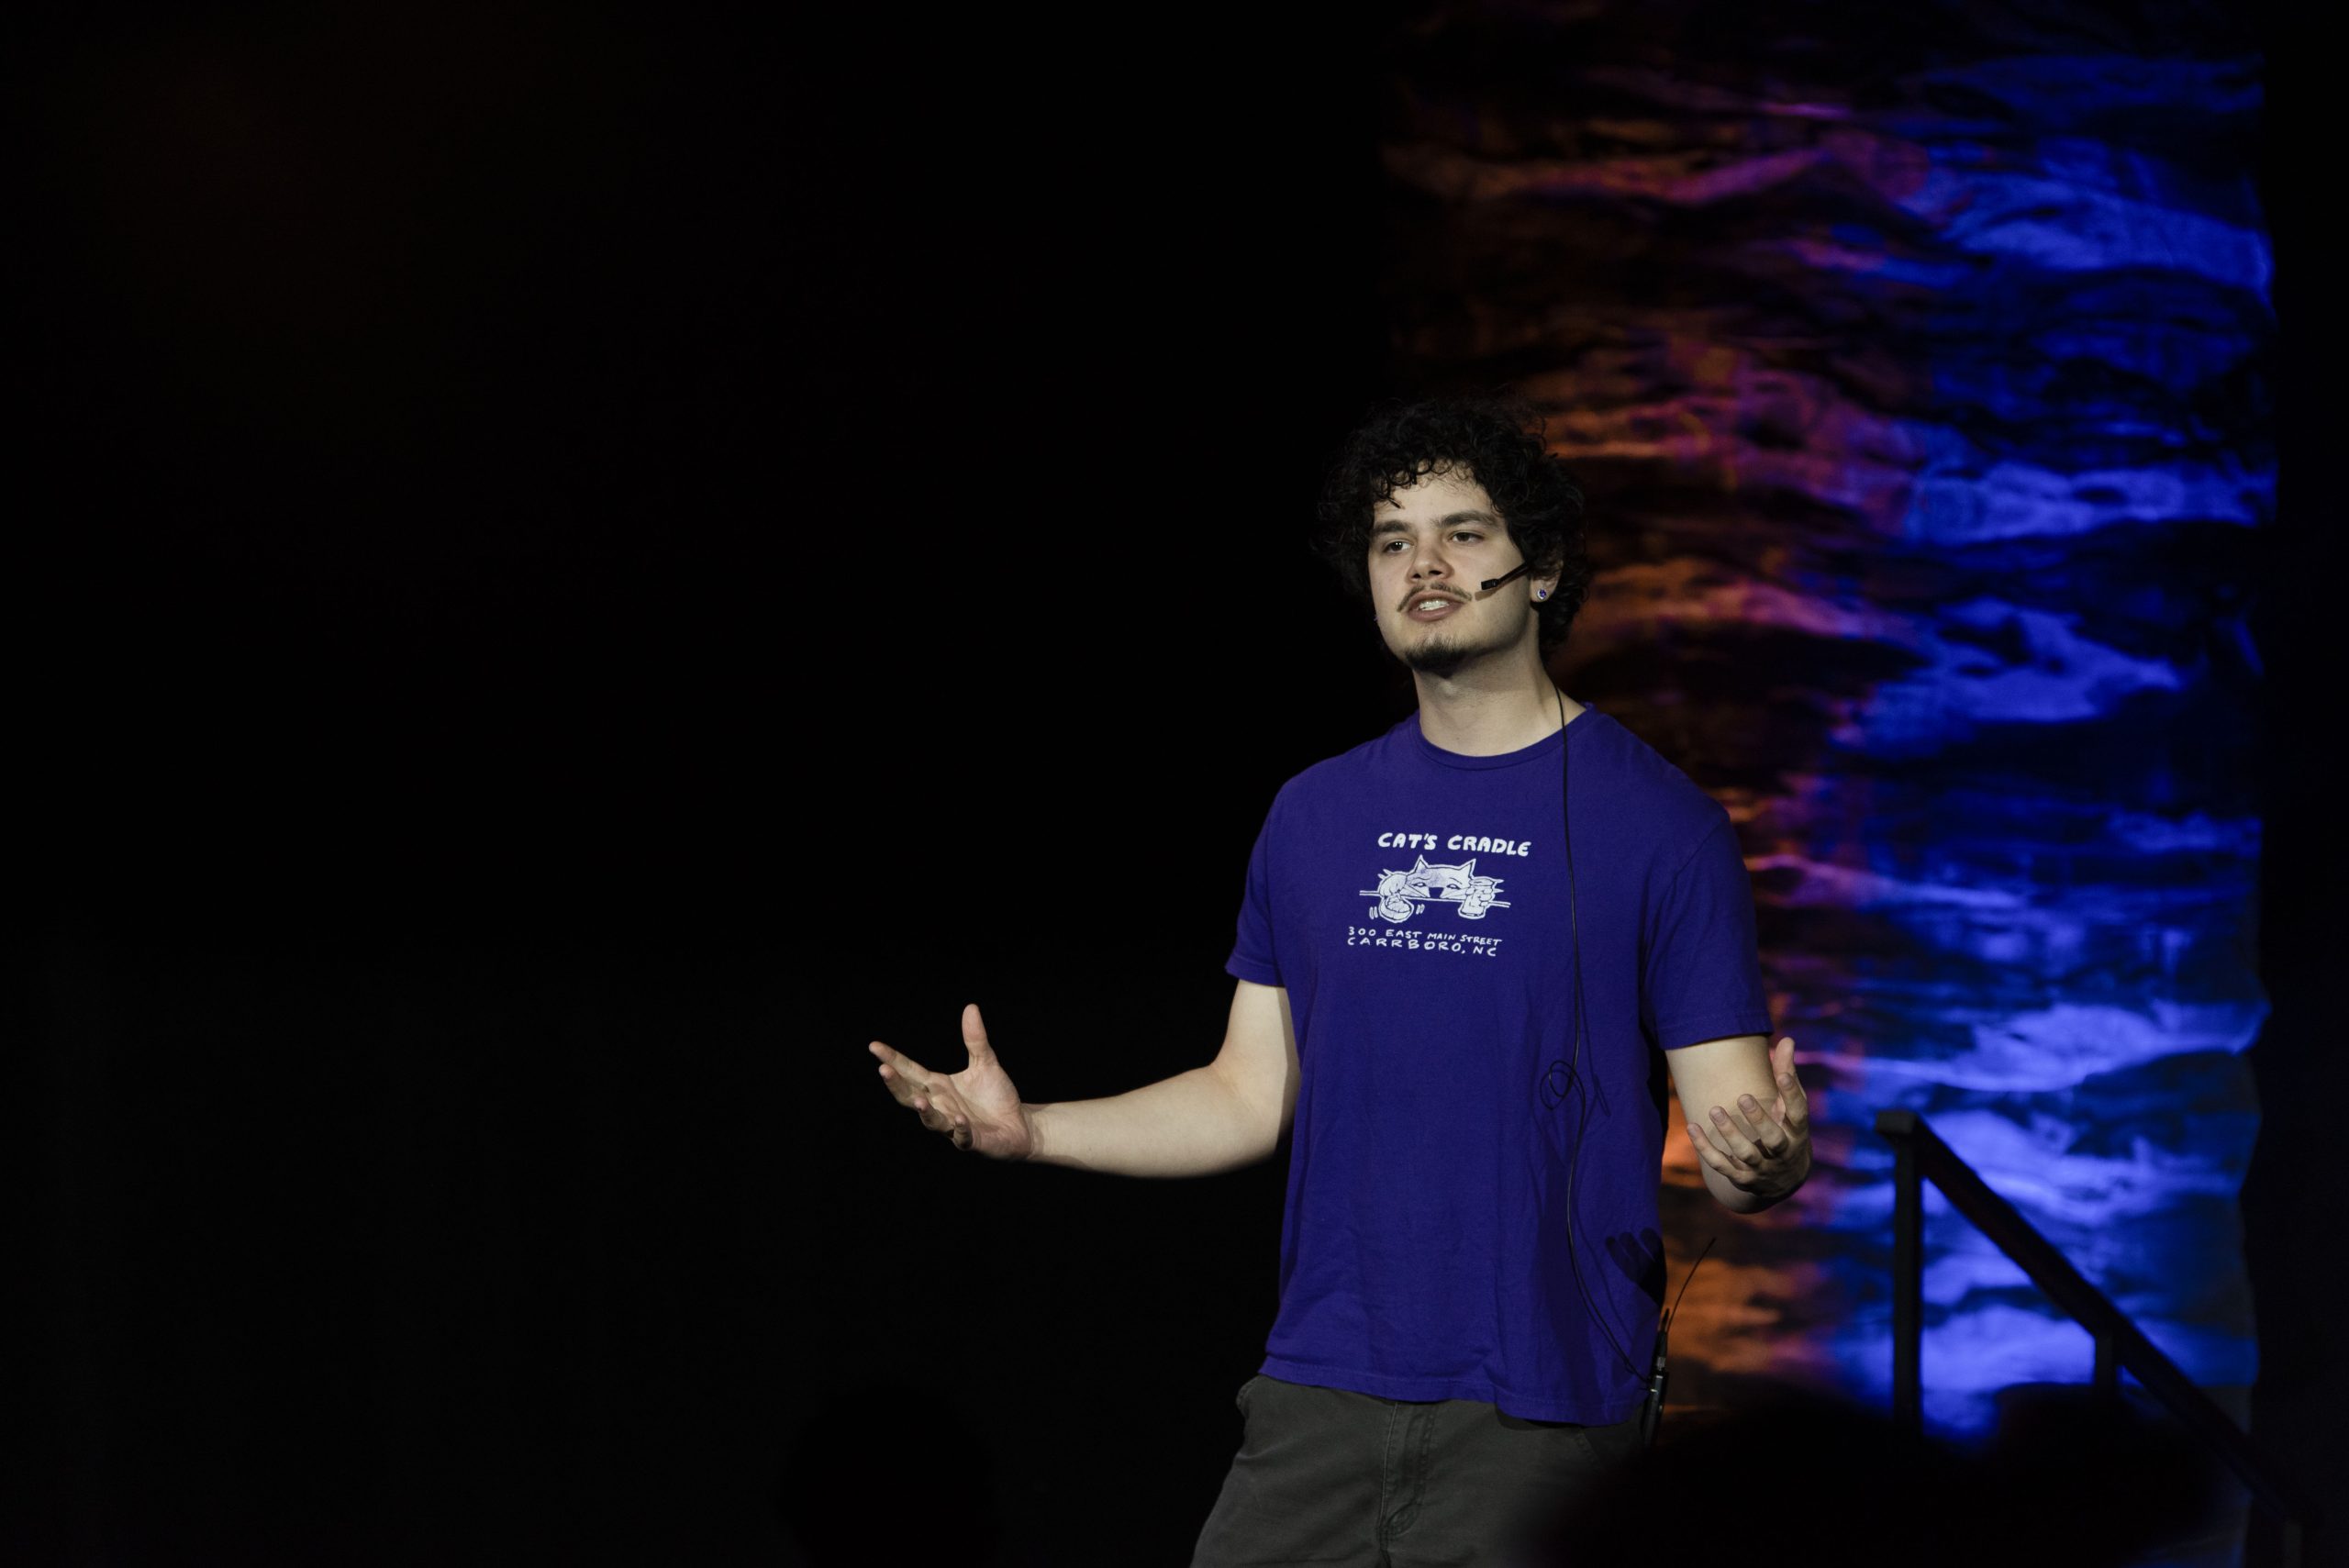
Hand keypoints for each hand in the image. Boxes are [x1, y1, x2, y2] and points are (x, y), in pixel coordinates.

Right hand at [869, 1003, 1035, 1160]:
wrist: (1019, 1124)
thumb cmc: (996, 1095)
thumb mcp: (986, 1063)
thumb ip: (975, 1039)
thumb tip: (971, 1007)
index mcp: (938, 1087)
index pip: (910, 1071)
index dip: (893, 1059)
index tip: (874, 1046)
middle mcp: (940, 1106)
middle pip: (910, 1096)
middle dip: (896, 1085)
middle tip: (883, 1070)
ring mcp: (953, 1126)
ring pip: (932, 1121)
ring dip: (925, 1112)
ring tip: (920, 1100)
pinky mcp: (972, 1140)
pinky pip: (962, 1137)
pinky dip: (960, 1129)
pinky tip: (960, 1119)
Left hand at [1686, 1036, 1810, 1202]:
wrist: (1784, 1180)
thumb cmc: (1786, 1130)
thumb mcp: (1789, 1106)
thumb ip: (1787, 1074)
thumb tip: (1787, 1039)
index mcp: (1797, 1132)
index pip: (1798, 1113)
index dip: (1792, 1094)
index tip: (1783, 1073)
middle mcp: (1782, 1152)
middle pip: (1773, 1139)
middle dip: (1759, 1120)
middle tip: (1744, 1096)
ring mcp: (1761, 1168)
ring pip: (1745, 1153)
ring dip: (1730, 1134)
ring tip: (1715, 1109)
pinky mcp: (1742, 1178)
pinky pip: (1721, 1165)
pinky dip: (1705, 1148)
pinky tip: (1692, 1126)